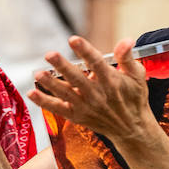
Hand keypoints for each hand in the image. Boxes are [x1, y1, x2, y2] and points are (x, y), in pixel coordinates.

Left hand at [32, 36, 158, 151]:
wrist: (131, 129)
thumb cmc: (134, 98)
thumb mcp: (137, 76)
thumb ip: (128, 58)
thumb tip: (127, 40)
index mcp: (111, 82)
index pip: (97, 63)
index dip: (85, 50)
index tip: (73, 39)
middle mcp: (97, 94)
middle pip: (77, 78)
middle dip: (63, 66)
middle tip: (50, 54)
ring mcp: (85, 106)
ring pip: (65, 93)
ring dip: (51, 83)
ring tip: (39, 73)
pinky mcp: (77, 115)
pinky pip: (58, 108)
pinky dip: (44, 102)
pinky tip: (31, 93)